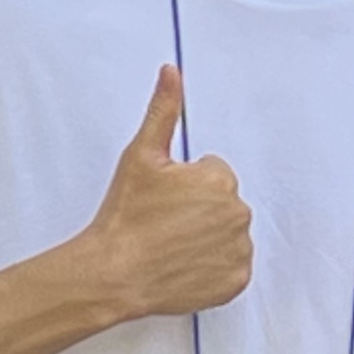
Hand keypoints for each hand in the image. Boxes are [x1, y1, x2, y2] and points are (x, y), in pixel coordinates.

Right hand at [70, 66, 252, 324]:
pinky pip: (231, 266)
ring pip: (228, 234)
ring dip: (207, 238)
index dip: (185, 184)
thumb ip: (163, 110)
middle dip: (199, 209)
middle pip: (223, 203)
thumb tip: (172, 73)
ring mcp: (239, 250)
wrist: (115, 274)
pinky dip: (212, 267)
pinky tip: (184, 265)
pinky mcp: (236, 280)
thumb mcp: (140, 155)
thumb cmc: (126, 217)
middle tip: (165, 222)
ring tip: (172, 245)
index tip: (163, 199)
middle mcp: (237, 214)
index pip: (213, 173)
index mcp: (220, 180)